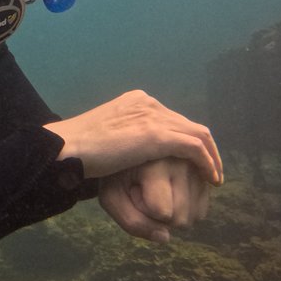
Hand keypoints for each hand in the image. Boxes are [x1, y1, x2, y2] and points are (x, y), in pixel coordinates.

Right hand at [45, 90, 222, 183]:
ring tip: (214, 178)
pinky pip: (194, 148)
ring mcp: (152, 117)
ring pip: (198, 134)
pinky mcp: (155, 135)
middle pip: (188, 124)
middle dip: (204, 148)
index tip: (190, 161)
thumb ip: (124, 138)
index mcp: (136, 101)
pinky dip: (207, 163)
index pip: (171, 118)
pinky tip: (211, 180)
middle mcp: (148, 103)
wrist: (65, 147)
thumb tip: (131, 151)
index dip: (185, 139)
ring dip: (212, 157)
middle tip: (210, 171)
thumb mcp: (107, 136)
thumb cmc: (78, 148)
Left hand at [98, 157, 211, 242]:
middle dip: (161, 217)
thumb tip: (165, 237)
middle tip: (143, 192)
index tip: (131, 189)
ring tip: (156, 191)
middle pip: (181, 219)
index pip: (162, 212)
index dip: (143, 211)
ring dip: (175, 214)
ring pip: (195, 216)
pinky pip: (202, 210)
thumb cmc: (116, 176)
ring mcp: (197, 167)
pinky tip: (170, 193)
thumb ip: (132, 222)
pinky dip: (187, 210)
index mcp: (155, 162)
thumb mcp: (112, 197)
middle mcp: (182, 160)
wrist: (124, 152)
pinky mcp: (205, 175)